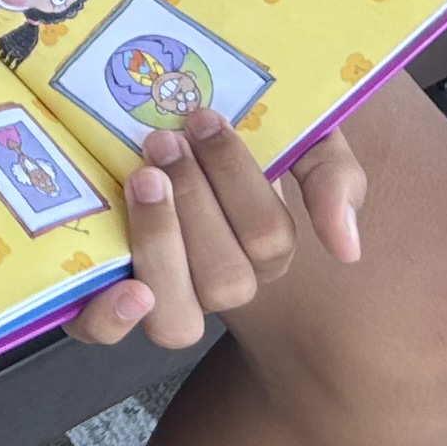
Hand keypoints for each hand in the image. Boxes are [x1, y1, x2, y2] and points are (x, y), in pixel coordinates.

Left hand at [77, 112, 363, 350]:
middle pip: (225, 280)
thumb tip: (345, 249)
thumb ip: (331, 177)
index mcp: (260, 249)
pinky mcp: (100, 296)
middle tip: (165, 142)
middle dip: (195, 203)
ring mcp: (160, 295)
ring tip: (143, 180)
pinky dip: (111, 320)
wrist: (150, 111)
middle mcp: (214, 282)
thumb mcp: (298, 134)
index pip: (267, 238)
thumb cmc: (228, 129)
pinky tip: (123, 286)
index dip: (236, 179)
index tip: (203, 118)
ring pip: (176, 320)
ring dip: (161, 249)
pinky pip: (104, 334)